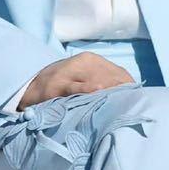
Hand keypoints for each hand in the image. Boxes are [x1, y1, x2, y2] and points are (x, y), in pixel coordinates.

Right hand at [15, 52, 136, 108]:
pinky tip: (97, 98)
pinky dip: (87, 92)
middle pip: (111, 78)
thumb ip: (104, 82)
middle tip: (131, 109)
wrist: (30, 87)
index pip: (119, 74)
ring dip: (109, 94)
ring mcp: (69, 72)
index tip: (138, 103)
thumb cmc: (63, 85)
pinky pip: (75, 88)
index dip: (129, 89)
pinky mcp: (57, 85)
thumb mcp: (84, 78)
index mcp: (91, 60)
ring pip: (96, 82)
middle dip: (122, 94)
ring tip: (120, 108)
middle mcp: (82, 62)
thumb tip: (130, 94)